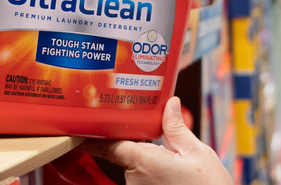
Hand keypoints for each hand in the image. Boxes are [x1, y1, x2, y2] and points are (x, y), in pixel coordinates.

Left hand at [81, 96, 232, 184]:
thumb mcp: (198, 153)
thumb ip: (177, 128)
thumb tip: (169, 103)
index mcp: (143, 162)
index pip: (108, 145)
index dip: (94, 136)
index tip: (83, 127)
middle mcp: (134, 180)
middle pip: (124, 155)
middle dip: (136, 143)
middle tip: (149, 132)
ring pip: (135, 170)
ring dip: (146, 161)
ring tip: (170, 159)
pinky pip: (143, 181)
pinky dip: (151, 174)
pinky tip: (170, 173)